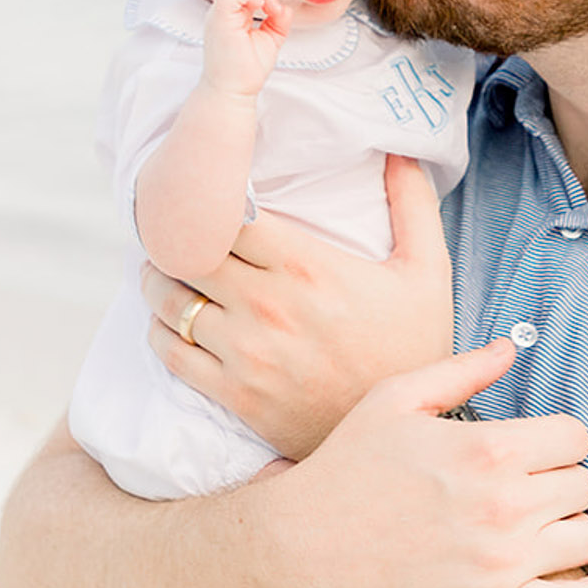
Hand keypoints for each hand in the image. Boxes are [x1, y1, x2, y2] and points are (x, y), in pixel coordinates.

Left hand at [143, 153, 453, 457]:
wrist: (402, 438)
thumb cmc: (414, 348)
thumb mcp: (427, 272)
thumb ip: (412, 204)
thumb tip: (398, 150)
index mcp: (308, 266)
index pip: (229, 212)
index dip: (211, 197)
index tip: (210, 193)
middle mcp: (269, 305)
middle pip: (188, 250)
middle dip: (177, 235)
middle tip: (176, 228)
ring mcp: (247, 352)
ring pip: (170, 299)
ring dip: (159, 279)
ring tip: (165, 269)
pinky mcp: (234, 394)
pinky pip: (172, 352)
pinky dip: (162, 331)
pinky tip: (172, 320)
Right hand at [200, 0, 297, 96]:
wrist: (234, 92)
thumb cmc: (248, 70)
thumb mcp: (271, 38)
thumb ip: (278, 20)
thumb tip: (286, 5)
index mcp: (235, 13)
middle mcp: (224, 11)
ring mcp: (219, 15)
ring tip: (274, 7)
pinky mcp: (219, 20)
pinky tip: (264, 6)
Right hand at [266, 342, 587, 587]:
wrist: (307, 550)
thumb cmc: (348, 466)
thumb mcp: (395, 400)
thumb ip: (461, 371)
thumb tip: (512, 348)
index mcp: (486, 449)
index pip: (575, 436)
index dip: (558, 438)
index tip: (535, 447)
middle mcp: (502, 506)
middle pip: (584, 484)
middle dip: (562, 478)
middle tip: (530, 485)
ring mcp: (500, 564)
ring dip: (572, 526)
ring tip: (542, 524)